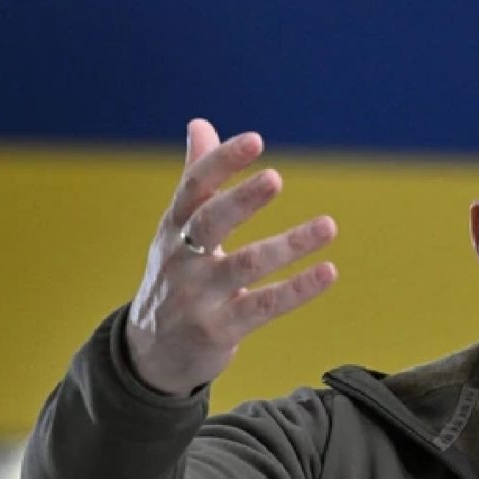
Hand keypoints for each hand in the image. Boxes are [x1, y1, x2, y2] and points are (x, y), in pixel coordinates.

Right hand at [126, 119, 337, 396]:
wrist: (150, 354)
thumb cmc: (174, 278)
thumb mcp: (176, 230)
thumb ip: (196, 178)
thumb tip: (200, 123)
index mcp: (172, 228)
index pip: (194, 188)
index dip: (222, 162)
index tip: (255, 139)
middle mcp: (180, 260)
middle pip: (209, 224)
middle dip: (241, 200)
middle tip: (276, 177)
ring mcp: (198, 297)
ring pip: (245, 267)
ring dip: (289, 245)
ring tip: (328, 225)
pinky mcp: (219, 330)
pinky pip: (263, 307)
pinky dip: (297, 290)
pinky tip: (328, 272)